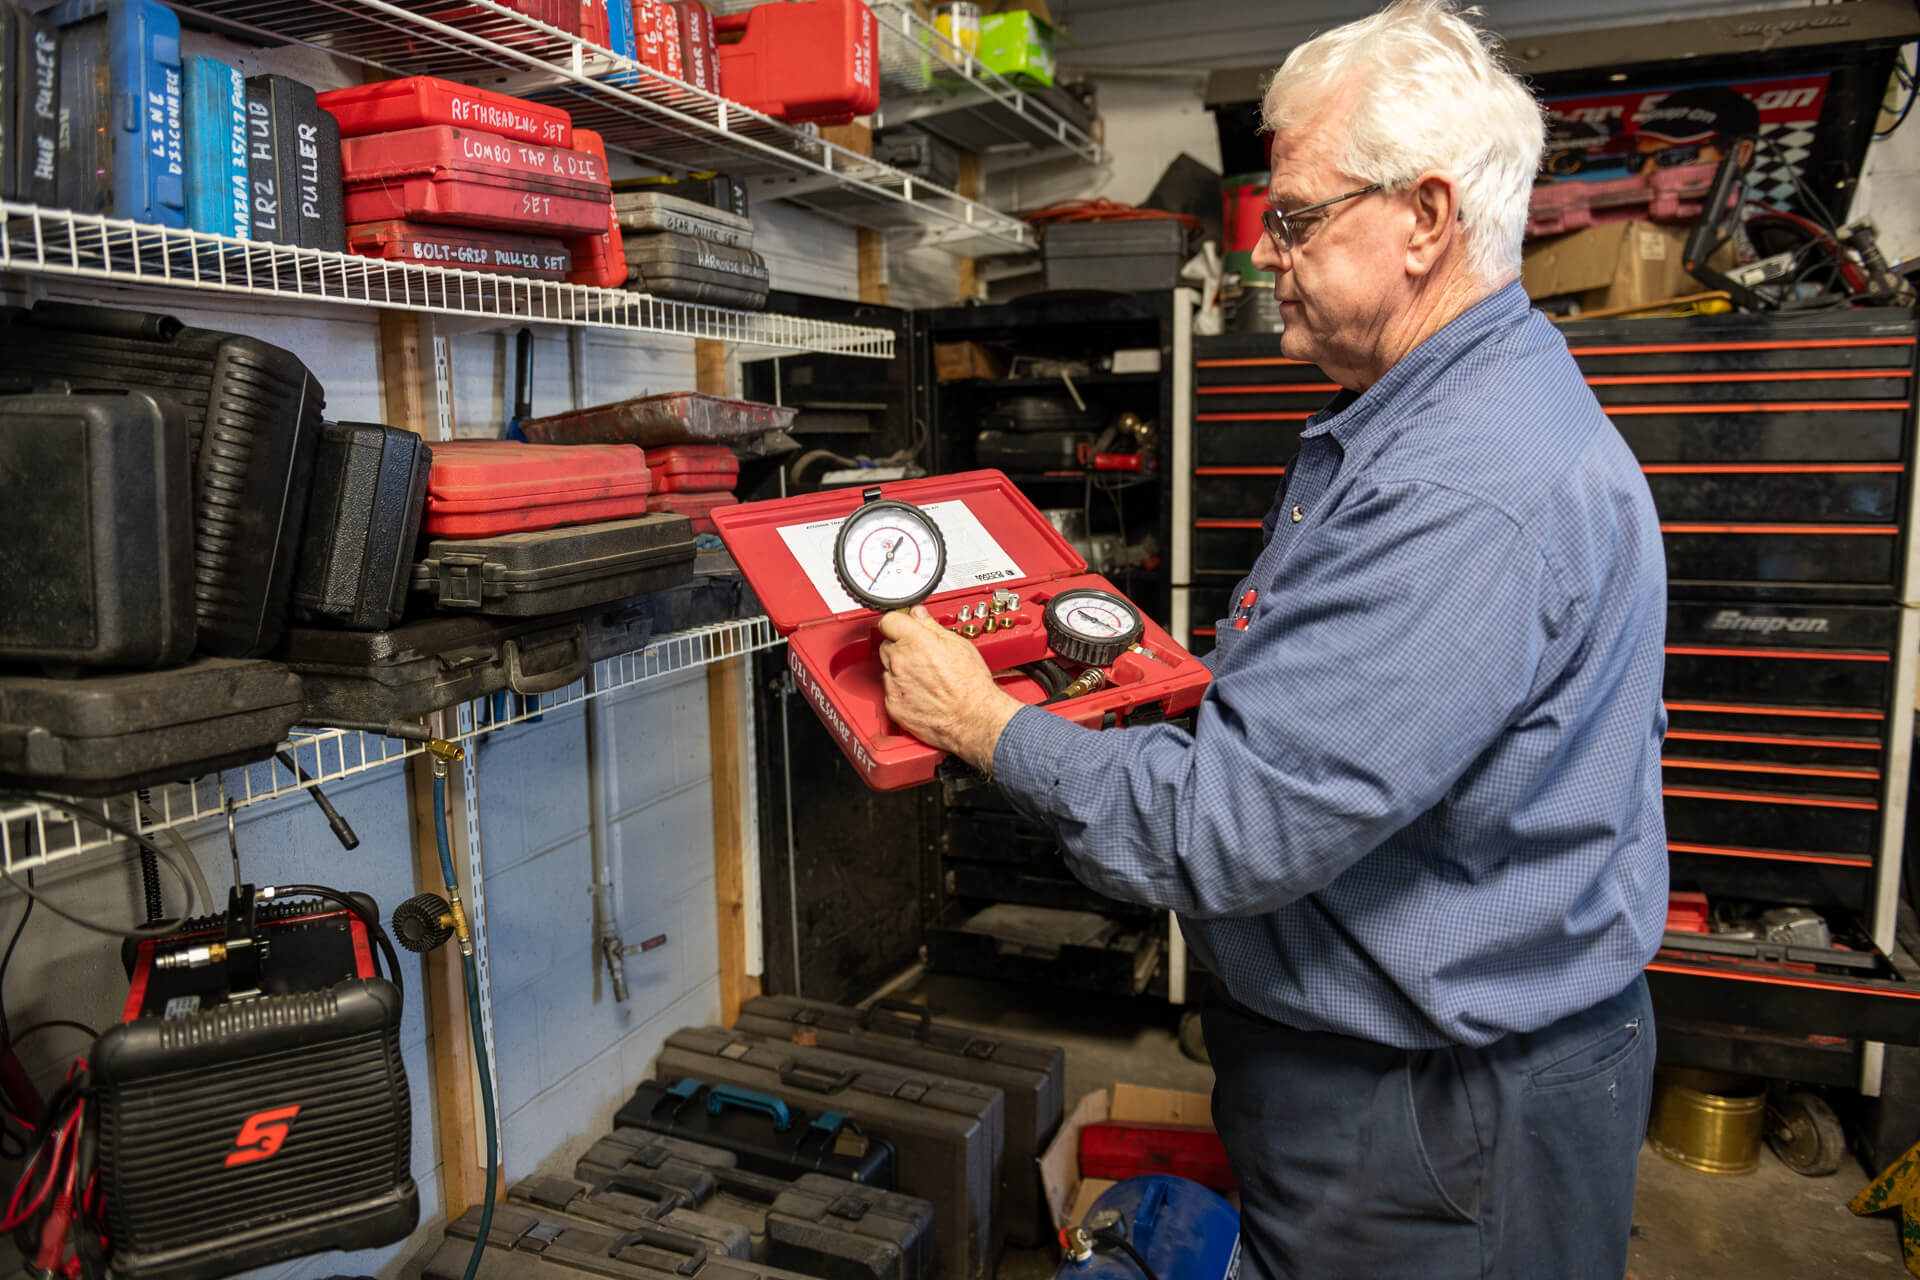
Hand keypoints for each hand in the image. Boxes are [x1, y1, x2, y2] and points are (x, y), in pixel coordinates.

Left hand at [876, 606, 1023, 771]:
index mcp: (916, 642)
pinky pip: (890, 691)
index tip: (902, 626)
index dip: (897, 623)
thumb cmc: (971, 685)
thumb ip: (931, 626)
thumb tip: (918, 614)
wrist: (973, 718)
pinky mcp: (892, 705)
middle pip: (887, 645)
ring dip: (900, 670)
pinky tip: (920, 693)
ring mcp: (894, 684)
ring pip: (888, 668)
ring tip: (924, 678)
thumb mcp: (958, 645)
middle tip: (920, 655)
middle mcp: (901, 661)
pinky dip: (901, 691)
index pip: (889, 621)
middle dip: (901, 647)